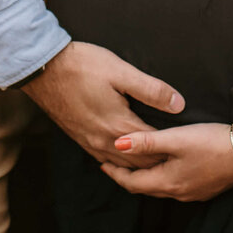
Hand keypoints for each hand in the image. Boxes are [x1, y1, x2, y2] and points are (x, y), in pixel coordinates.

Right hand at [21, 41, 183, 166]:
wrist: (42, 69)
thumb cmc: (82, 66)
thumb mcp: (121, 72)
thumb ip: (152, 90)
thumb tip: (179, 104)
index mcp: (119, 125)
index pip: (154, 148)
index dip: (173, 150)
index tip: (190, 150)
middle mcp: (104, 141)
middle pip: (140, 164)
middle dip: (160, 162)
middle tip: (180, 160)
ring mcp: (90, 142)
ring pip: (122, 166)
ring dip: (140, 166)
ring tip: (159, 163)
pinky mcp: (80, 139)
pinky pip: (105, 159)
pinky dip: (121, 163)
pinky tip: (127, 158)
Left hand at [101, 121, 232, 201]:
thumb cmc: (212, 142)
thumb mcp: (176, 139)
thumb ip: (146, 142)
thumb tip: (116, 145)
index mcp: (168, 182)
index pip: (133, 183)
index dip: (115, 174)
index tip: (102, 164)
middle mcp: (179, 193)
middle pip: (145, 188)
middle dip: (127, 177)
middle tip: (113, 164)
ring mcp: (194, 193)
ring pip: (160, 188)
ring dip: (145, 178)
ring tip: (135, 165)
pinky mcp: (206, 188)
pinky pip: (175, 186)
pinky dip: (162, 177)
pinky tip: (165, 167)